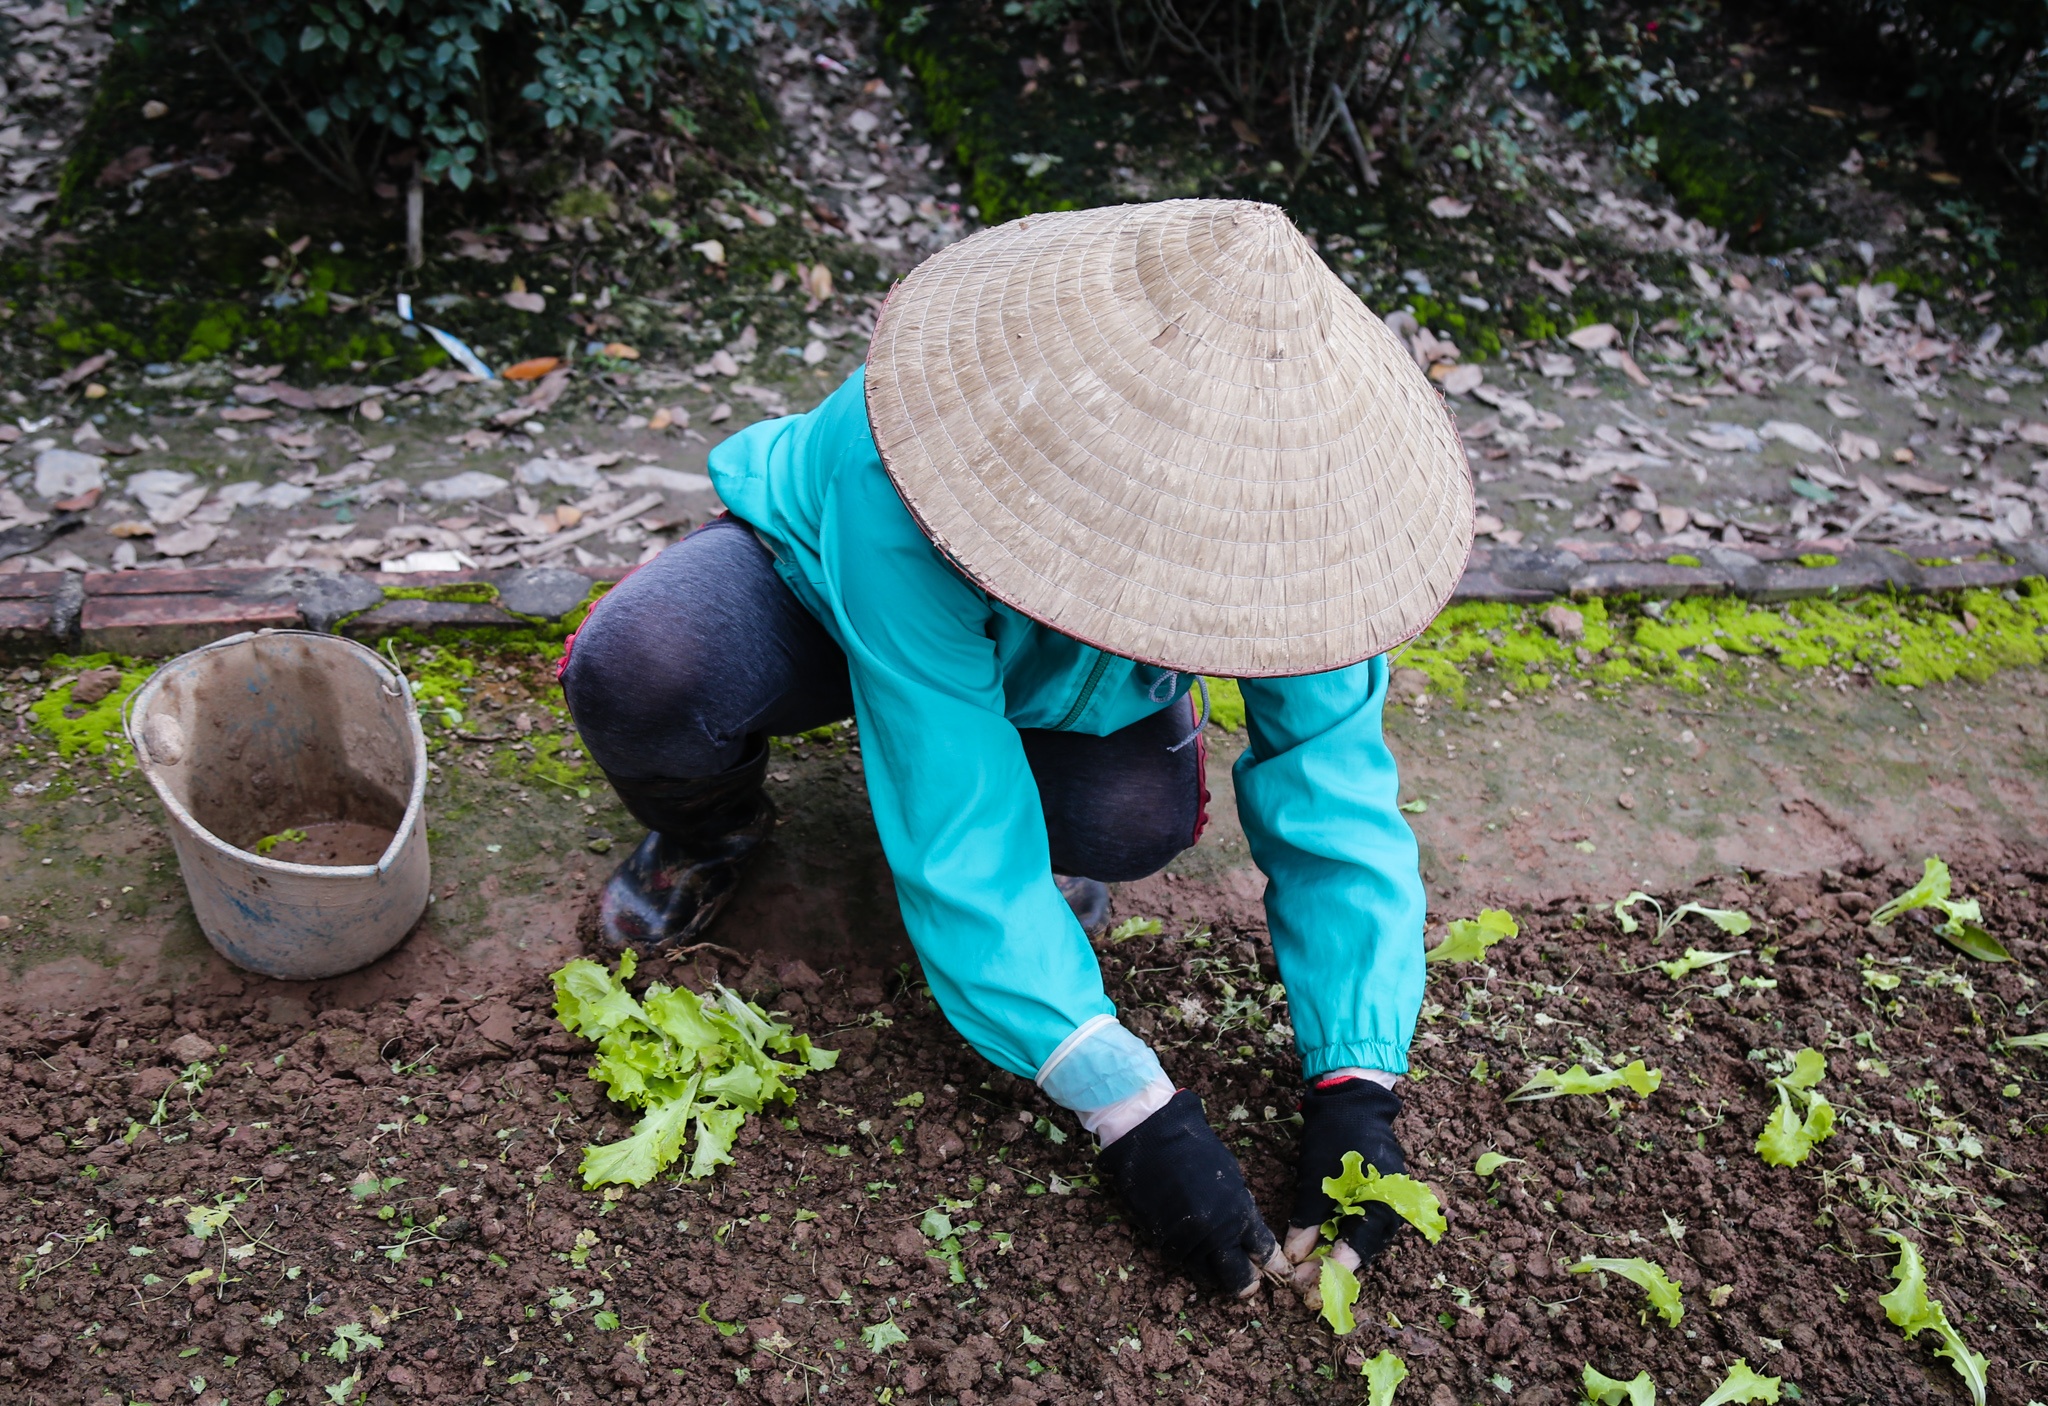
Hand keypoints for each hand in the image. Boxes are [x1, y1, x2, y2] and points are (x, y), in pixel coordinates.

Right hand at [1097, 1089, 1288, 1296]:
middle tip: (1251, 1286)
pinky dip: (1192, 1260)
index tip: (1279, 1271)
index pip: (1262, 1250)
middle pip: (1236, 1276)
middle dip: (1246, 1283)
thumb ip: (1241, 1210)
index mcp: (1239, 1215)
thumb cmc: (1196, 1150)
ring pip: (1207, 1275)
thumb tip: (1246, 1233)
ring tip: (1223, 1273)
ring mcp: (1187, 1242)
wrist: (1152, 1140)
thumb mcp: (1232, 1178)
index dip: (1271, 1263)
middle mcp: (1215, 1234)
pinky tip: (1197, 1254)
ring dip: (1217, 1275)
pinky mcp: (1162, 1242)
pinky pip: (1182, 1261)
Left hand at [1282, 1077, 1408, 1290]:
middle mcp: (1393, 1211)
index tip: (1307, 1290)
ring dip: (1333, 1256)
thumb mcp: (1316, 1180)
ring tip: (1306, 1272)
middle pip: (1360, 1252)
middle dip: (1329, 1270)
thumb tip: (1294, 1257)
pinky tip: (1320, 1248)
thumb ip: (1308, 1221)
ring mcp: (1389, 1205)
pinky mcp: (1379, 1199)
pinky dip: (1340, 1238)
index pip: (1356, 1251)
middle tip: (1301, 1288)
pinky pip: (1361, 1227)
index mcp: (1383, 1206)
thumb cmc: (1335, 1137)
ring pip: (1360, 1241)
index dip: (1329, 1272)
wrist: (1353, 1103)